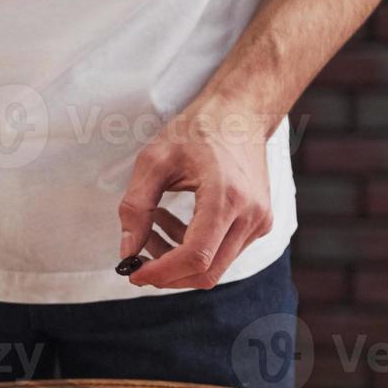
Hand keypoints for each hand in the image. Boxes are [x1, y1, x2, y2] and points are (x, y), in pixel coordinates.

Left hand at [117, 104, 273, 289]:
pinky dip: (193, 249)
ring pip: (214, 267)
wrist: (239, 114)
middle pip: (206, 272)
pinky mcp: (260, 224)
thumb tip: (127, 251)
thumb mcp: (154, 160)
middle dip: (166, 273)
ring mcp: (260, 222)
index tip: (132, 272)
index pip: (195, 257)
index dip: (161, 273)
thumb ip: (136, 207)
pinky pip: (223, 253)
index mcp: (227, 197)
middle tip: (136, 255)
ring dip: (177, 259)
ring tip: (154, 223)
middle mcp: (251, 215)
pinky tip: (172, 221)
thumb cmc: (196, 131)